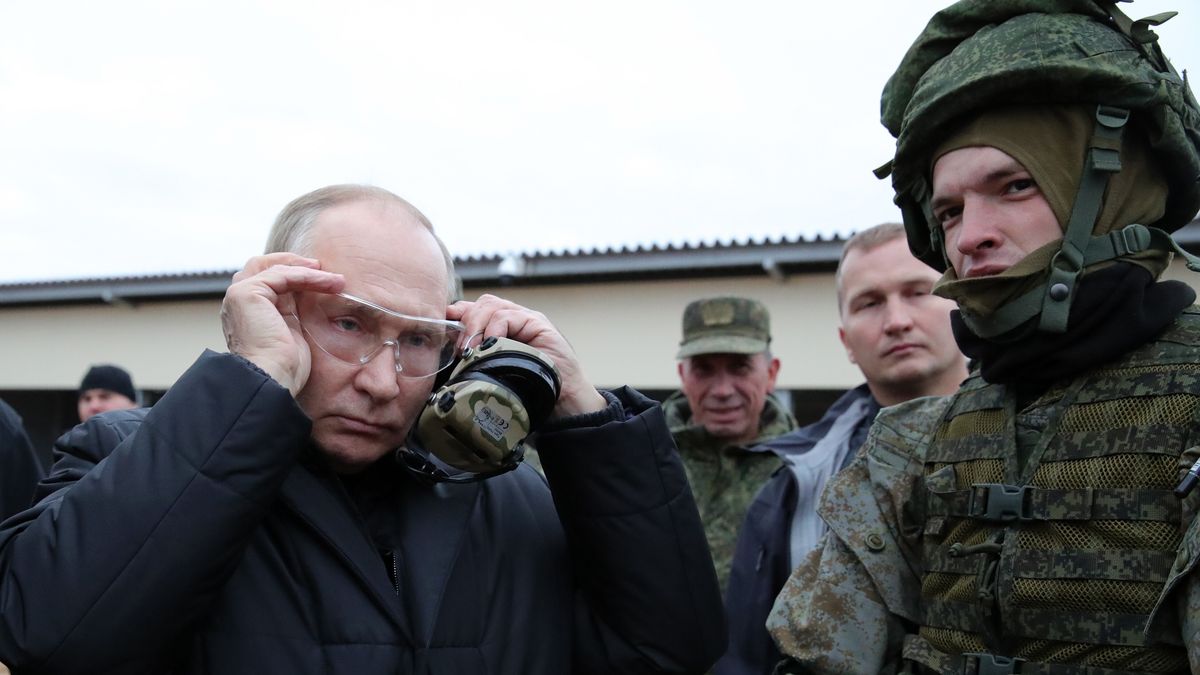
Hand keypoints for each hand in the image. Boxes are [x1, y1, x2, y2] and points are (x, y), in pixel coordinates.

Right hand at [220, 253, 343, 394]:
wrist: (272, 378)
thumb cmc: (285, 367)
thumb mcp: (292, 332)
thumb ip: (293, 312)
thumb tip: (314, 296)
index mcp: (249, 311)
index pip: (268, 279)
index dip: (294, 274)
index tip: (322, 278)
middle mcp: (239, 300)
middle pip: (264, 265)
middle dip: (296, 264)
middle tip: (324, 270)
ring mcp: (240, 295)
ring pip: (277, 268)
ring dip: (310, 272)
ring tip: (337, 280)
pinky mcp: (247, 293)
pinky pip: (282, 275)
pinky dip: (307, 276)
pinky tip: (327, 282)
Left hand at [446, 294, 606, 417]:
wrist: (565, 403)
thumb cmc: (530, 393)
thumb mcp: (495, 375)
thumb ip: (478, 361)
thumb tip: (451, 358)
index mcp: (501, 331)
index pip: (473, 311)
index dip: (456, 315)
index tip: (440, 326)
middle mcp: (513, 321)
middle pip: (480, 304)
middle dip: (464, 323)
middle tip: (459, 350)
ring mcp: (526, 320)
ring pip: (491, 306)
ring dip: (476, 326)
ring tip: (472, 350)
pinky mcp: (538, 324)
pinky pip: (508, 315)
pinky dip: (495, 328)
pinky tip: (492, 346)